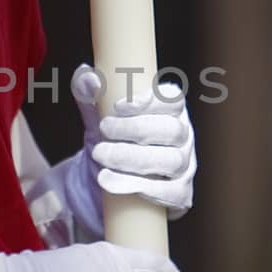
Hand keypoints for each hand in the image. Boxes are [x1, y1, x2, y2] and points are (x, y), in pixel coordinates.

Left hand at [64, 63, 195, 232]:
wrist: (101, 184)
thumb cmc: (107, 143)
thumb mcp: (96, 118)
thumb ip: (89, 96)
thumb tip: (86, 76)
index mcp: (169, 112)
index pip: (174, 100)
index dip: (152, 100)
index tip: (120, 105)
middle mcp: (182, 137)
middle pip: (172, 130)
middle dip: (134, 130)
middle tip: (103, 130)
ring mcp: (184, 167)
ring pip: (171, 161)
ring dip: (132, 159)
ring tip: (100, 156)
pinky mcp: (180, 195)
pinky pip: (172, 193)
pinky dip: (141, 188)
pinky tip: (112, 183)